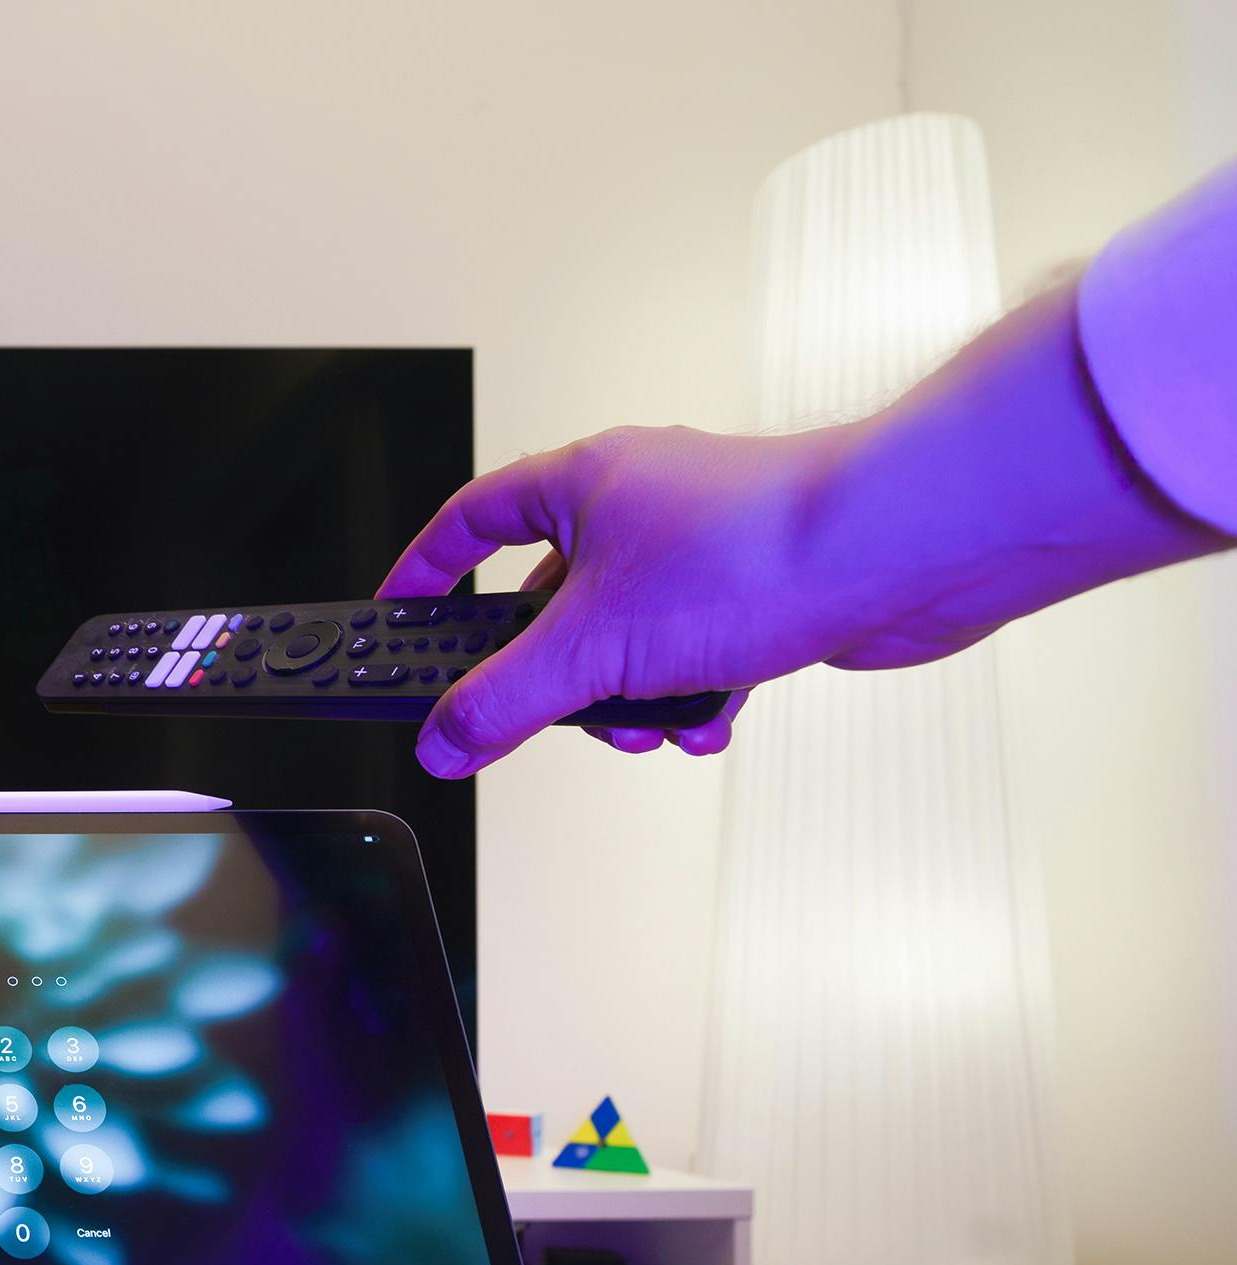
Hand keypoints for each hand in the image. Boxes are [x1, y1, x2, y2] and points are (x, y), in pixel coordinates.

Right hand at [379, 422, 923, 776]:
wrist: (904, 548)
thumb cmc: (759, 551)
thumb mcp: (593, 647)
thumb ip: (502, 701)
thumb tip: (443, 741)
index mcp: (583, 482)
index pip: (472, 521)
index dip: (427, 573)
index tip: (401, 623)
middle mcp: (639, 504)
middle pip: (550, 602)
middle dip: (552, 676)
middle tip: (542, 715)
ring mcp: (700, 547)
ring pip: (624, 639)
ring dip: (627, 698)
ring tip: (652, 721)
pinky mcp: (756, 588)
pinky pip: (690, 654)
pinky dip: (690, 694)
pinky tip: (710, 716)